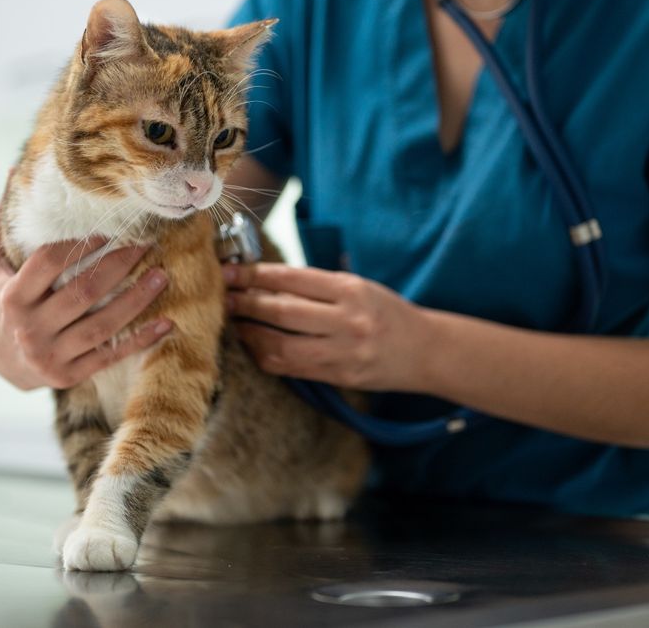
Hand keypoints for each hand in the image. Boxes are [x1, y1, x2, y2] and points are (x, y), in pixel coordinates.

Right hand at [0, 216, 171, 390]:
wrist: (0, 363)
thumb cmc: (0, 302)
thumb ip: (2, 223)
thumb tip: (13, 171)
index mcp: (12, 296)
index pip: (48, 263)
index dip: (79, 244)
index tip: (107, 228)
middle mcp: (29, 329)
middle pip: (82, 292)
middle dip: (118, 266)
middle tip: (147, 244)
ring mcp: (50, 356)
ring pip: (102, 325)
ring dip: (136, 301)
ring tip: (162, 276)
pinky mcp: (69, 376)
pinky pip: (110, 356)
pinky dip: (140, 341)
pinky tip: (166, 324)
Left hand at [223, 263, 429, 390]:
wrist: (425, 351)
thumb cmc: (388, 313)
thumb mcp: (359, 287)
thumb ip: (318, 286)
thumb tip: (265, 281)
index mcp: (351, 290)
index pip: (293, 279)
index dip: (256, 276)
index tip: (230, 272)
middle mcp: (347, 321)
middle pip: (282, 312)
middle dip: (246, 304)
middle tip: (222, 297)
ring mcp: (343, 352)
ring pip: (281, 346)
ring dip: (251, 335)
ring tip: (234, 324)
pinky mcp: (339, 376)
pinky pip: (291, 368)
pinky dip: (267, 356)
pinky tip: (255, 346)